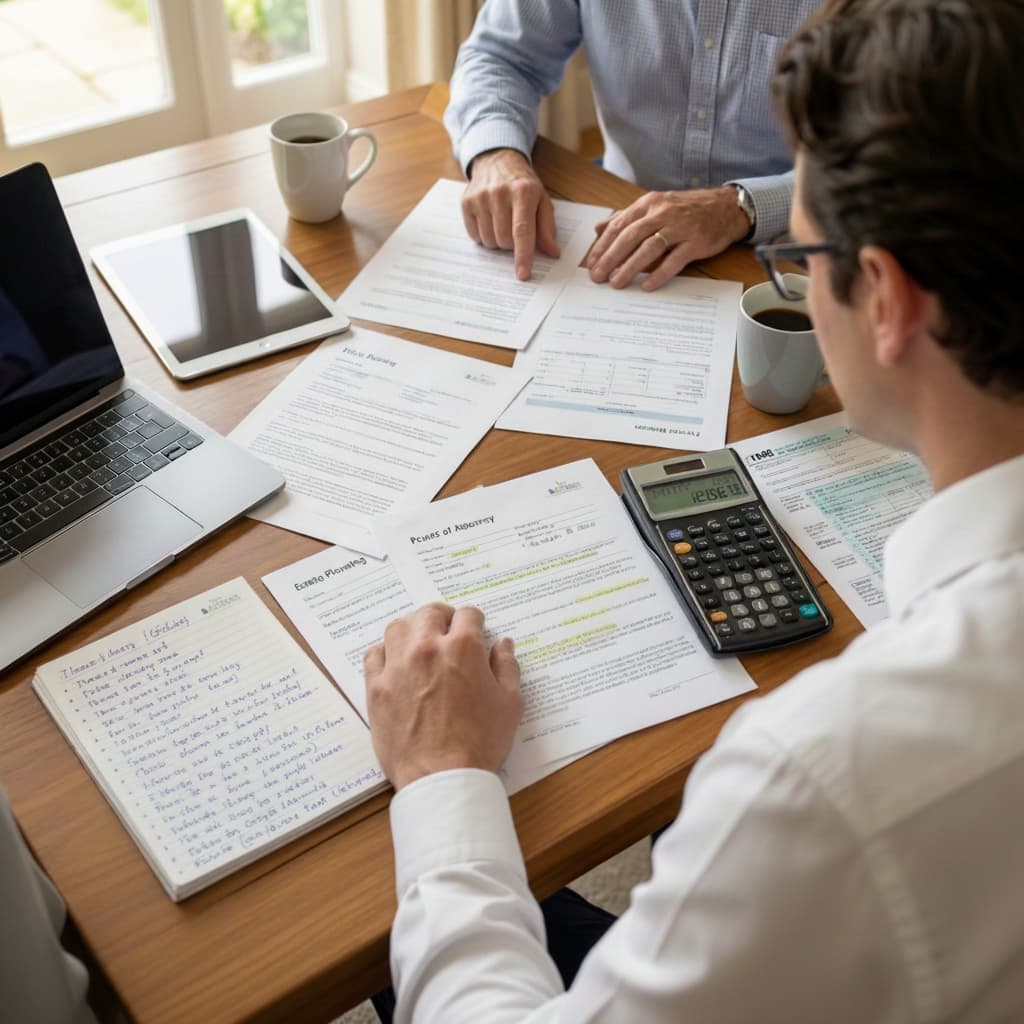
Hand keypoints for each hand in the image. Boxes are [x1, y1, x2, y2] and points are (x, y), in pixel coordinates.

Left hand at [364, 603, 521, 790]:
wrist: (442, 777)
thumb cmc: (480, 743)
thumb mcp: (509, 703)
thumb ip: (506, 666)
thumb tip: (503, 643)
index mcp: (462, 648)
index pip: (467, 615)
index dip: (475, 621)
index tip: (475, 629)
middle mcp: (426, 648)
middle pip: (430, 612)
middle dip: (443, 617)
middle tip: (449, 630)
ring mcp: (397, 667)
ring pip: (398, 627)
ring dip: (413, 629)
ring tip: (421, 642)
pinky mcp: (376, 688)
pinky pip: (374, 655)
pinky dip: (386, 652)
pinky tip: (396, 662)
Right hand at [461, 148, 559, 280]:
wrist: (497, 161)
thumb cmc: (523, 185)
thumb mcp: (541, 200)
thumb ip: (547, 228)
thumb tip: (552, 253)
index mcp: (523, 192)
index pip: (522, 231)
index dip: (523, 255)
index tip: (523, 274)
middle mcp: (499, 193)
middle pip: (505, 240)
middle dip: (512, 244)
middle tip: (515, 230)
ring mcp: (480, 197)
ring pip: (489, 241)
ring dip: (498, 241)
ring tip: (503, 223)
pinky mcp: (466, 202)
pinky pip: (475, 236)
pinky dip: (484, 235)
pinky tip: (490, 221)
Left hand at [586, 187, 750, 290]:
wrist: (726, 207)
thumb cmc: (687, 209)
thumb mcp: (655, 206)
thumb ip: (626, 217)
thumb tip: (598, 228)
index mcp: (649, 204)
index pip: (620, 225)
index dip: (604, 245)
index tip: (591, 263)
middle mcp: (663, 213)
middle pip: (631, 236)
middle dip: (611, 258)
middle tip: (598, 276)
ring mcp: (680, 227)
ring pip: (650, 247)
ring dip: (630, 267)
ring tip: (617, 283)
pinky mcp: (696, 242)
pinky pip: (674, 260)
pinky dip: (659, 273)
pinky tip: (647, 285)